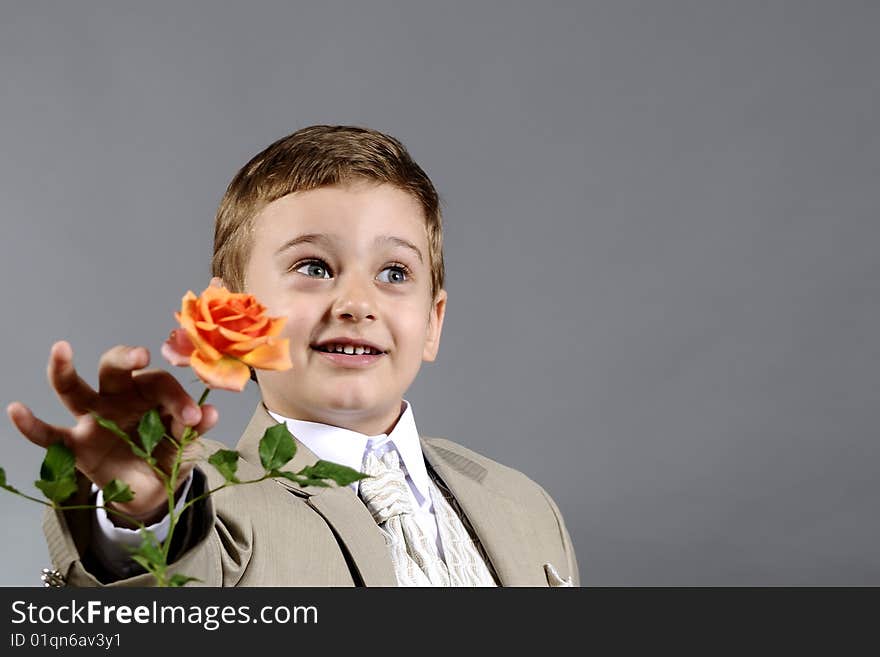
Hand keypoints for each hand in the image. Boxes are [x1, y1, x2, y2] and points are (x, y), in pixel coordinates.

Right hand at [6, 341, 218, 525]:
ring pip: (74, 389)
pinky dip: (30, 425)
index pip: (159, 384)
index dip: (177, 397)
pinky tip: (15, 410)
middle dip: (126, 358)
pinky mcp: (75, 445)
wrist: (151, 491)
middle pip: (115, 368)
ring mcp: (92, 418)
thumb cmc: (168, 454)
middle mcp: (118, 398)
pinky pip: (48, 434)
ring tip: (61, 348)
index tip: (195, 417)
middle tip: (141, 356)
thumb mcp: (186, 444)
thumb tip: (212, 412)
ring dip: (65, 370)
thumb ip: (194, 428)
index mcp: (149, 393)